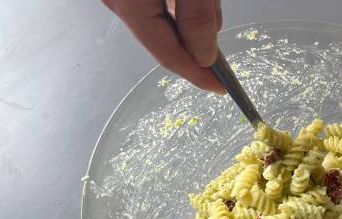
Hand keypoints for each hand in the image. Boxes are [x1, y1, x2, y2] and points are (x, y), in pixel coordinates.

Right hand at [102, 0, 224, 92]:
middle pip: (164, 43)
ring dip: (190, 24)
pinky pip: (156, 9)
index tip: (221, 87)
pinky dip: (180, 10)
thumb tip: (204, 57)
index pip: (167, 55)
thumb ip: (197, 17)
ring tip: (206, 5)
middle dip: (196, 50)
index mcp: (130, 3)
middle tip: (222, 55)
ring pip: (162, 25)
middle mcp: (118, 1)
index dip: (197, 75)